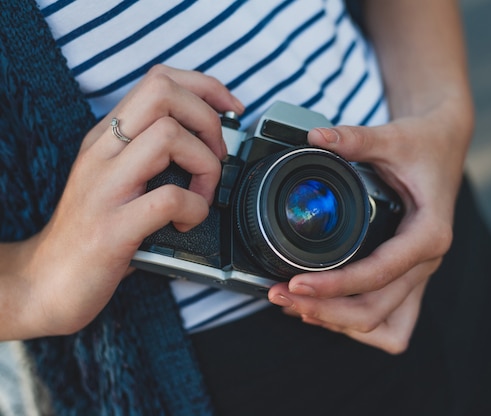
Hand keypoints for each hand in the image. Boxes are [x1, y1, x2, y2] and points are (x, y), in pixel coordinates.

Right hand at [3, 65, 243, 338]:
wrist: (46, 283)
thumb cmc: (91, 233)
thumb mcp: (115, 180)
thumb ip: (149, 156)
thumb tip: (207, 143)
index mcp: (106, 139)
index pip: (157, 80)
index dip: (205, 87)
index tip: (231, 109)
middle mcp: (103, 153)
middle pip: (163, 92)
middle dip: (208, 119)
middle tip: (216, 156)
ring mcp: (105, 188)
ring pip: (168, 136)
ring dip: (205, 165)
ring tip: (201, 194)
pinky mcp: (113, 227)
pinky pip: (169, 199)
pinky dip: (195, 208)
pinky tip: (186, 223)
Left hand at [268, 97, 471, 353]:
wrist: (445, 144)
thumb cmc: (426, 144)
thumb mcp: (394, 137)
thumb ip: (355, 139)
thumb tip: (315, 137)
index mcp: (429, 234)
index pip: (379, 274)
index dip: (336, 285)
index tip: (297, 282)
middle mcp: (426, 261)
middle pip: (375, 311)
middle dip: (327, 311)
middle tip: (281, 296)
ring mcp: (418, 273)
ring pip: (381, 323)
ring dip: (338, 322)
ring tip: (294, 306)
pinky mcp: (407, 275)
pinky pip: (386, 317)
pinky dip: (354, 321)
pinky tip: (323, 308)